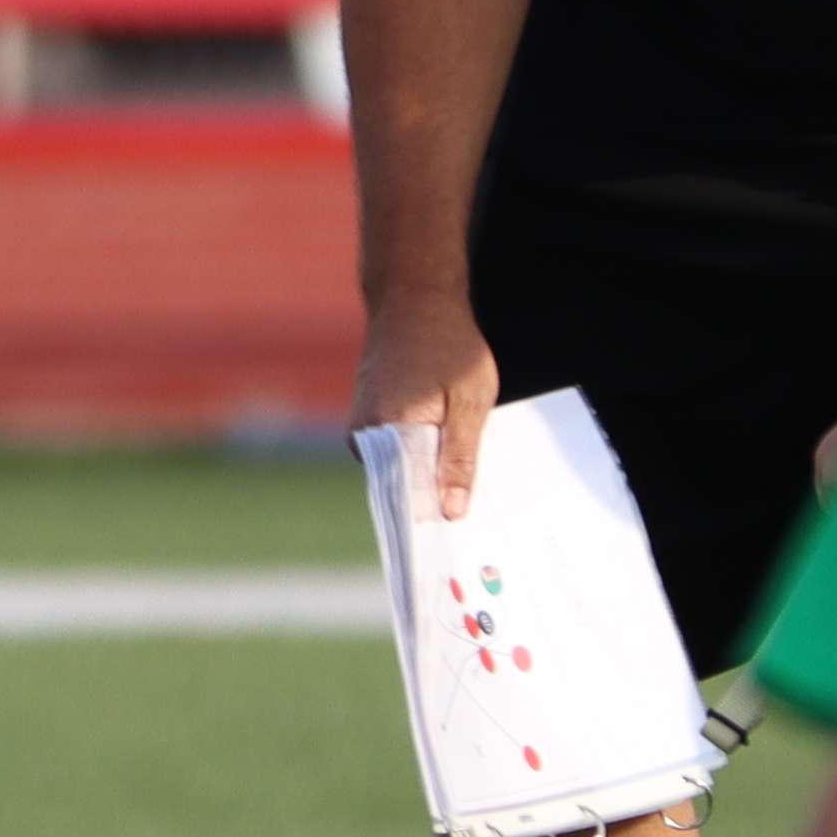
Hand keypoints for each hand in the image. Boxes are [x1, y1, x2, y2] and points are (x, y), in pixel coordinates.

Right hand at [357, 291, 499, 521]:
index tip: (461, 538)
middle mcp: (364, 434)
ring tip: (463, 475)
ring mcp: (361, 426)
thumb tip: (452, 511)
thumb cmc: (449, 345)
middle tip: (474, 509)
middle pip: (402, 485)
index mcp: (386, 430)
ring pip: (401, 468)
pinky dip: (420, 454)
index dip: (435, 516)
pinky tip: (447, 450)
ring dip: (429, 473)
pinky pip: (395, 450)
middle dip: (435, 496)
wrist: (414, 298)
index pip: (407, 496)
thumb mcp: (469, 403)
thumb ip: (459, 459)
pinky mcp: (367, 418)